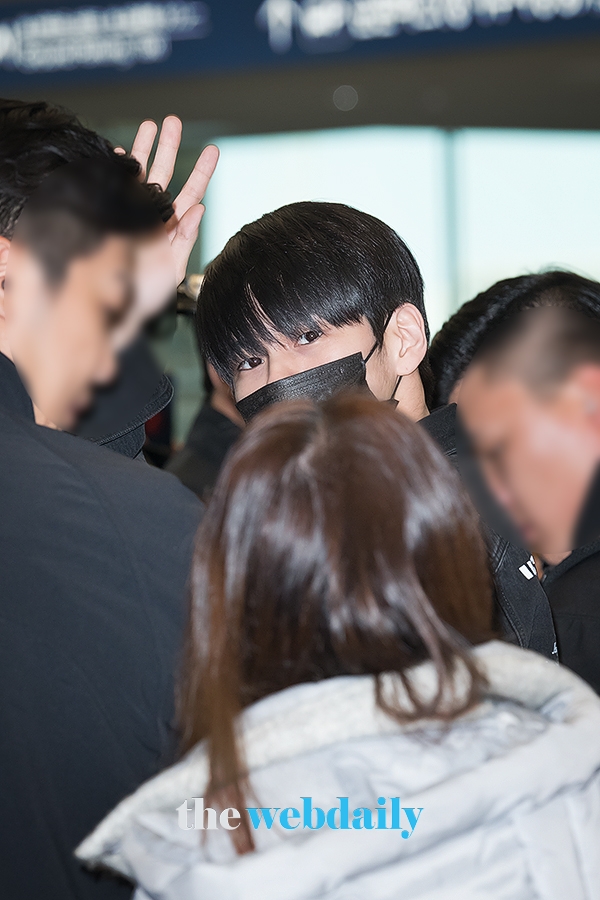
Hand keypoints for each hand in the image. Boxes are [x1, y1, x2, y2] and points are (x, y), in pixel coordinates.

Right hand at [120, 116, 219, 284]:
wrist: (115, 303)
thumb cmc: (146, 292)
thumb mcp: (172, 267)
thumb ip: (186, 238)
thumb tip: (200, 209)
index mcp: (173, 227)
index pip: (192, 192)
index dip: (202, 171)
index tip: (213, 149)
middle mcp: (155, 215)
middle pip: (165, 174)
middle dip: (170, 147)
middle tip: (173, 121)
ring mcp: (134, 213)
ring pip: (140, 174)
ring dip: (144, 148)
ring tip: (149, 125)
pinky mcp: (115, 214)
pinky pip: (116, 186)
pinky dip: (117, 168)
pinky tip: (118, 151)